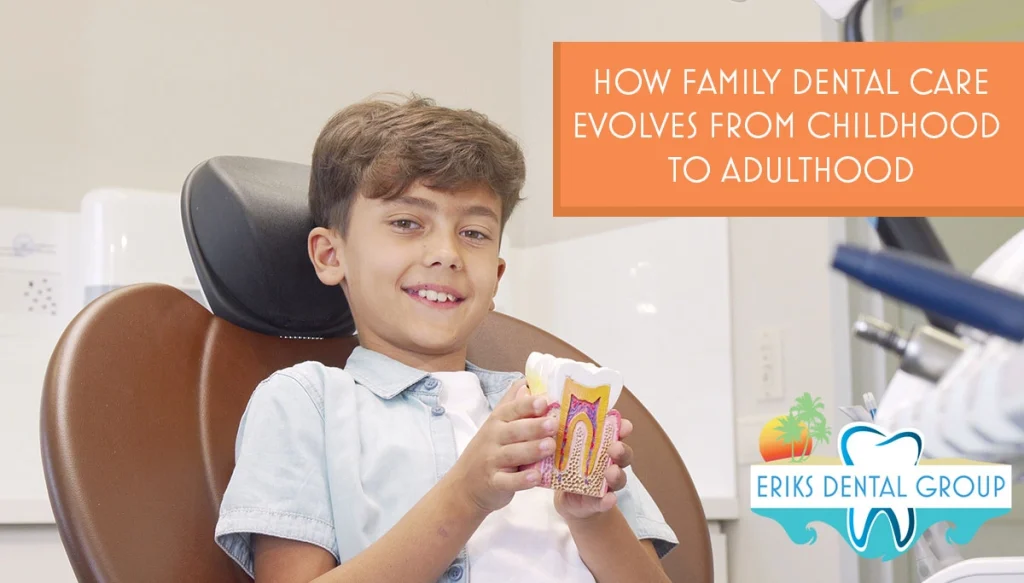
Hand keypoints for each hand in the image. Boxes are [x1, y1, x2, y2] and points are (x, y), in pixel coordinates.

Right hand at [449, 380, 556, 513]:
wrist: (465, 484)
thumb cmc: (489, 450)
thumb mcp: (497, 425)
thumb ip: (512, 404)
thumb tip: (527, 382)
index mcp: (497, 422)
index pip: (511, 410)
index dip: (527, 405)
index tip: (544, 401)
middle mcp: (493, 439)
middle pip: (514, 430)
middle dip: (534, 427)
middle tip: (553, 424)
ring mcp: (492, 461)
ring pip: (512, 454)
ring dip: (531, 450)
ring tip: (550, 446)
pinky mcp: (494, 483)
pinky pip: (508, 481)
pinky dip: (521, 480)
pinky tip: (536, 477)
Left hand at [554, 418, 634, 520]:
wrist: (567, 498)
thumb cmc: (569, 465)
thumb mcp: (565, 446)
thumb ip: (564, 431)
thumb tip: (550, 410)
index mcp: (603, 446)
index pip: (617, 434)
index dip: (623, 428)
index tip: (624, 424)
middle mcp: (609, 463)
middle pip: (623, 455)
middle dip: (621, 450)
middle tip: (614, 448)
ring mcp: (606, 483)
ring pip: (618, 478)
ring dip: (617, 474)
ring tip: (611, 472)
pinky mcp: (598, 502)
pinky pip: (605, 502)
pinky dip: (607, 500)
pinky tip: (608, 498)